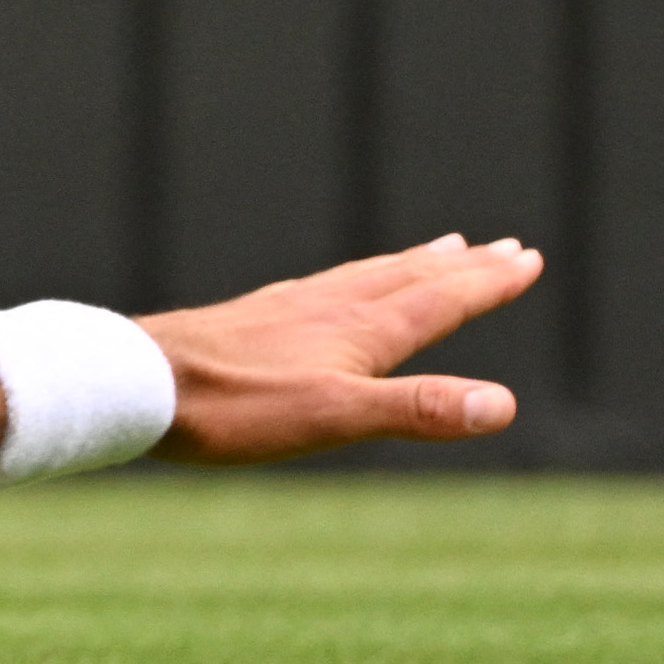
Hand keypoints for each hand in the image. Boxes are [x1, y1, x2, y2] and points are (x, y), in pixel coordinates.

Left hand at [144, 234, 540, 464]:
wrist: (135, 382)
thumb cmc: (233, 408)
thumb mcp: (336, 417)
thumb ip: (417, 409)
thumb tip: (503, 406)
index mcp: (359, 331)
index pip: (440, 300)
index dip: (487, 283)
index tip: (527, 259)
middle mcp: (326, 309)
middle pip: (408, 279)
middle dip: (460, 267)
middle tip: (499, 246)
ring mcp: (283, 310)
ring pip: (362, 278)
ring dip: (408, 265)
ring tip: (434, 251)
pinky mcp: (244, 322)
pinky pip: (314, 290)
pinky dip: (347, 281)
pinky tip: (326, 290)